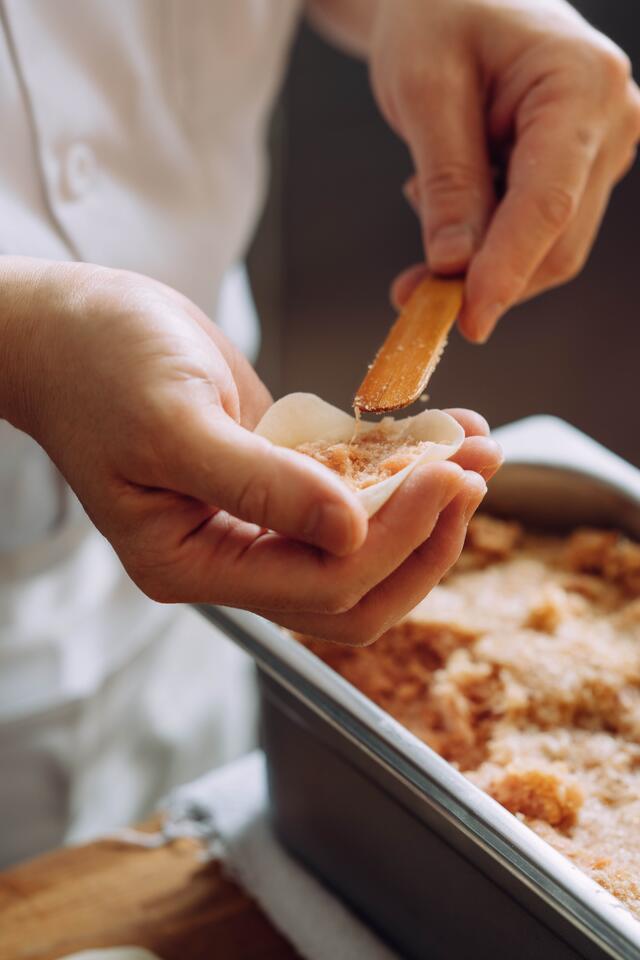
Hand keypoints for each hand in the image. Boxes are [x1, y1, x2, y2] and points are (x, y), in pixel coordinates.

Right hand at [1, 258, 500, 643]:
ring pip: (362, 547)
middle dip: (425, 537)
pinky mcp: (278, 477)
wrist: (74, 323)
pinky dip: (402, 467)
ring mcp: (257, 521)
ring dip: (428, 506)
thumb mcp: (174, 421)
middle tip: (476, 473)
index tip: (443, 474)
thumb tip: (353, 532)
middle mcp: (230, 557)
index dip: (392, 539)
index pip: (319, 586)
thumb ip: (262, 485)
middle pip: (353, 588)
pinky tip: (447, 430)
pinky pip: (353, 491)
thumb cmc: (99, 364)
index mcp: (192, 563)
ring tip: (481, 450)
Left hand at [368, 0, 639, 340]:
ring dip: (481, 265)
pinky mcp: (579, 173)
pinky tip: (452, 205)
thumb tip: (454, 266)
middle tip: (409, 295)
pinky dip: (487, 246)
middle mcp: (610, 121)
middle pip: (556, 240)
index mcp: (582, 85)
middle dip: (485, 279)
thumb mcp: (425, 90)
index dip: (507, 270)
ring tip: (422, 211)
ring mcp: (600, 151)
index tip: (467, 321)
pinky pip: (537, 234)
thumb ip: (446, 181)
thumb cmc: (438, 16)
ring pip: (548, 248)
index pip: (549, 202)